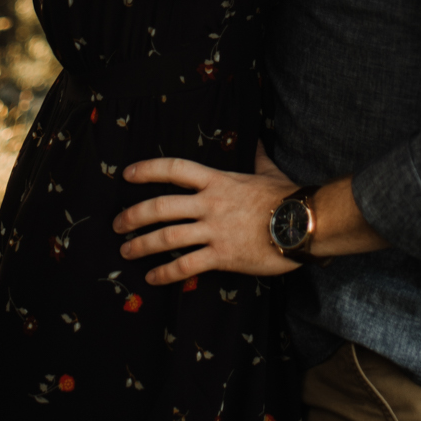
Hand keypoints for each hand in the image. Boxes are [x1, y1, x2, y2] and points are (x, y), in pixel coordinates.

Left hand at [113, 142, 296, 283]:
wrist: (303, 223)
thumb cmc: (287, 196)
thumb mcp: (268, 171)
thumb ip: (257, 157)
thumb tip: (258, 142)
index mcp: (217, 180)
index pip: (175, 169)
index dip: (148, 170)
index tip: (128, 174)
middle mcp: (210, 204)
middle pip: (161, 207)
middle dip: (134, 216)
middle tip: (117, 224)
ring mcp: (214, 231)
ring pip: (167, 237)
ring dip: (142, 245)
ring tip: (126, 252)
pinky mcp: (222, 256)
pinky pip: (186, 266)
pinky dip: (166, 273)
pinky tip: (153, 278)